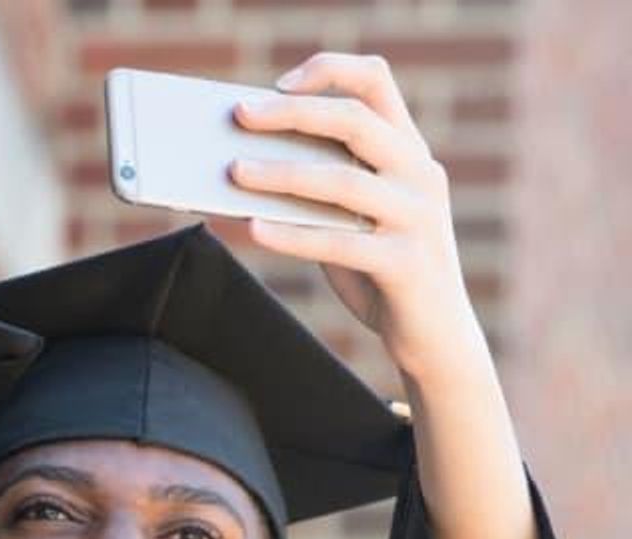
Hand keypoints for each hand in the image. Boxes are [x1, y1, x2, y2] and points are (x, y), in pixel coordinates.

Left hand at [230, 52, 483, 386]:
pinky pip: (340, 242)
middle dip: (292, 113)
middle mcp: (420, 173)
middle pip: (355, 121)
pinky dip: (292, 234)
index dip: (330, 72)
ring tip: (233, 172)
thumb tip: (242, 170)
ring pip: (343, 181)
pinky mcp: (406, 262)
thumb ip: (319, 190)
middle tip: (239, 115)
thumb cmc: (380, 271)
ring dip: (281, 173)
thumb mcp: (354, 218)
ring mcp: (418, 216)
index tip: (278, 83)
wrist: (434, 335)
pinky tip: (252, 229)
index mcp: (409, 151)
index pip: (377, 83)